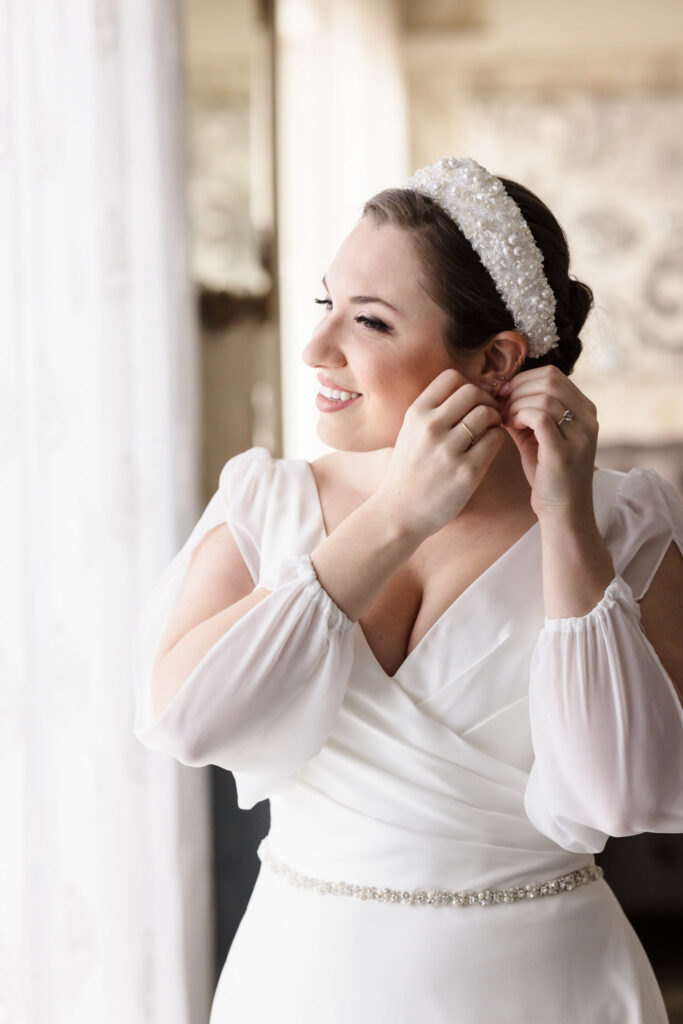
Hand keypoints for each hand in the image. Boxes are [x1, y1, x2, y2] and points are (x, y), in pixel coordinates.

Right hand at [375, 368, 504, 540]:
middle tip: (487, 415)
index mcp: (416, 414)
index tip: (471, 401)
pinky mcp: (467, 471)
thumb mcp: (409, 433)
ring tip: (488, 432)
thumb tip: (468, 390)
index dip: (468, 385)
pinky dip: (497, 438)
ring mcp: (448, 449)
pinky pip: (495, 439)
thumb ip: (433, 412)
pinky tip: (488, 447)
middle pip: (473, 391)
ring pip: (487, 413)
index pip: (452, 377)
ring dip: (495, 419)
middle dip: (486, 400)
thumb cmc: (408, 471)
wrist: (398, 512)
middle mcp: (431, 427)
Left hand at [499, 366, 598, 519]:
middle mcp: (588, 419)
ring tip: (506, 419)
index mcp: (585, 411)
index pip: (554, 375)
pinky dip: (519, 415)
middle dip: (518, 388)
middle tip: (501, 404)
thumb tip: (500, 393)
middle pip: (549, 380)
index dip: (523, 379)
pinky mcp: (565, 451)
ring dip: (516, 404)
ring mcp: (580, 434)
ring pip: (544, 396)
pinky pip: (539, 416)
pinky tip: (512, 427)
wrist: (563, 512)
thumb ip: (524, 414)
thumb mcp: (537, 438)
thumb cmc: (548, 476)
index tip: (504, 394)